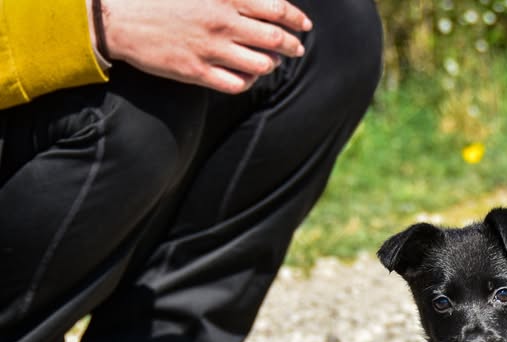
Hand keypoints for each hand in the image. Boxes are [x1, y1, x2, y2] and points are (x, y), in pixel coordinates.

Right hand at [95, 0, 311, 92]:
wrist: (117, 19)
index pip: (275, 7)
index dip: (295, 18)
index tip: (304, 25)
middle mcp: (222, 23)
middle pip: (275, 38)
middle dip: (292, 45)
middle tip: (296, 48)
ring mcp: (210, 50)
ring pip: (261, 64)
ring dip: (271, 64)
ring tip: (271, 62)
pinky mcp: (197, 72)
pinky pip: (237, 84)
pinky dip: (248, 81)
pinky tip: (247, 77)